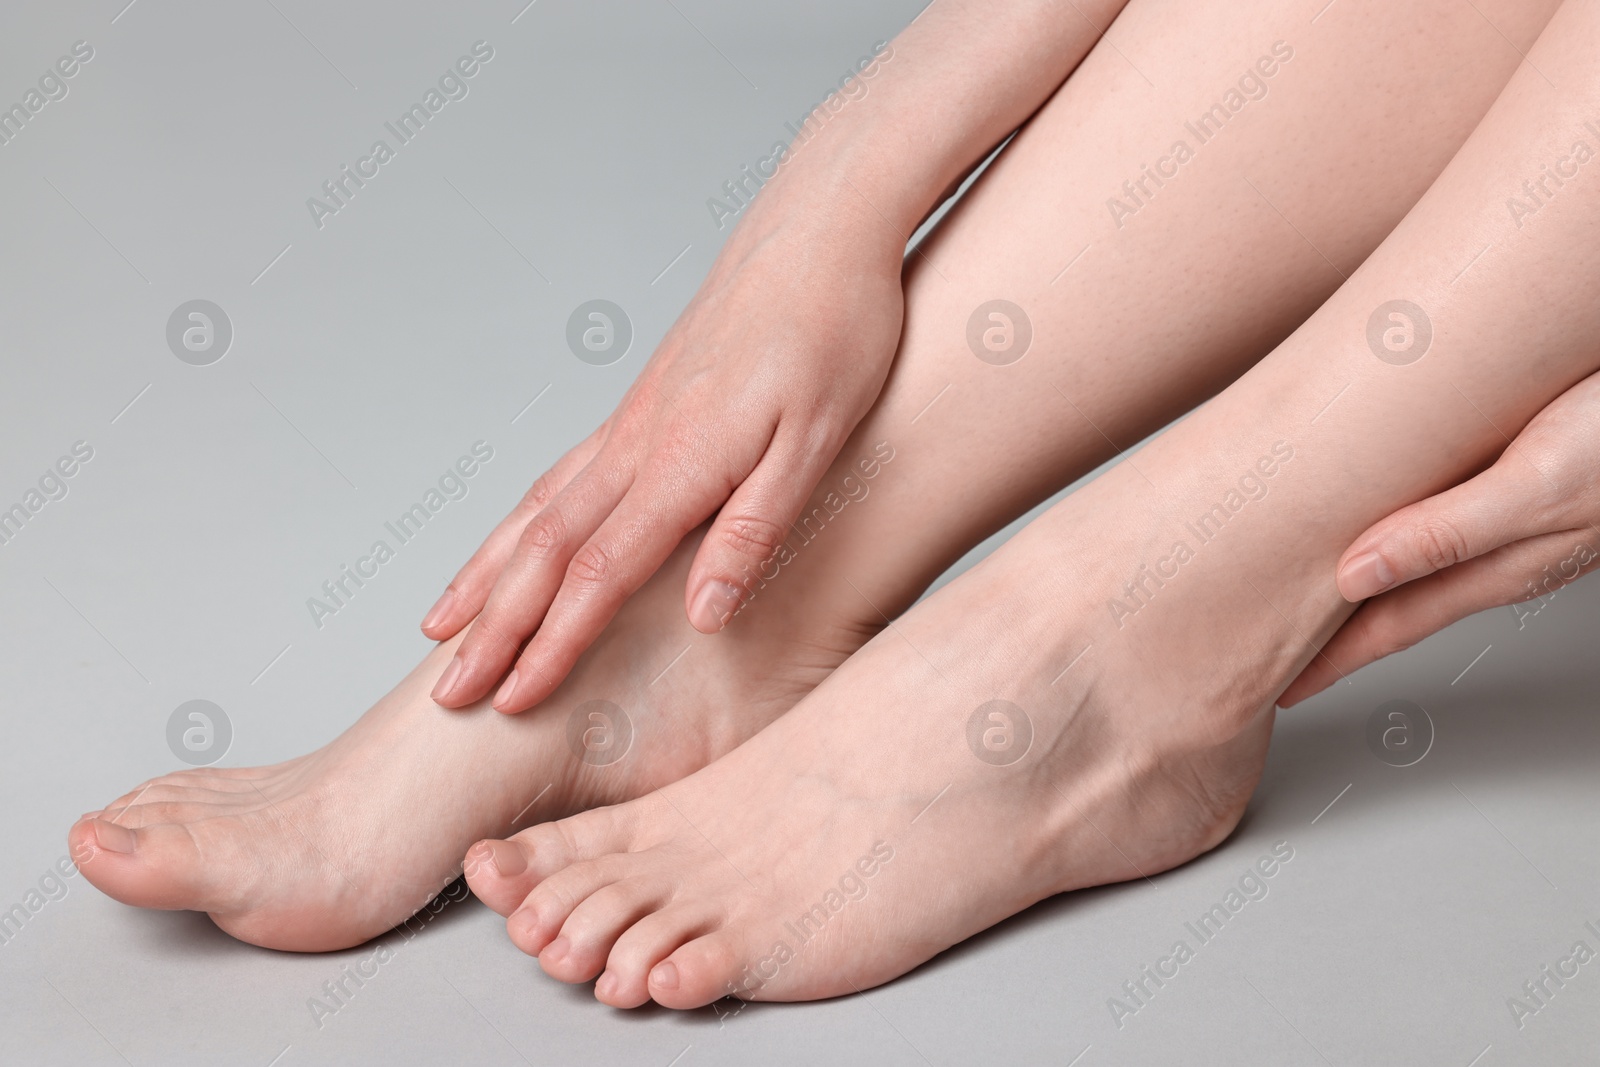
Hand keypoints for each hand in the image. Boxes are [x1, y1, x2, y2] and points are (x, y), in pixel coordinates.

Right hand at [425, 194, 905, 712]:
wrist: (821, 227)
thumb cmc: (835, 329)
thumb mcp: (817, 441)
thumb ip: (754, 529)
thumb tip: (704, 615)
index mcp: (679, 463)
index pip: (599, 574)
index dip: (554, 643)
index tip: (513, 699)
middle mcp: (638, 443)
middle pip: (544, 550)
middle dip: (494, 628)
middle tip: (448, 691)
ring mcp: (634, 420)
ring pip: (538, 508)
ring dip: (487, 573)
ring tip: (443, 625)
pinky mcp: (645, 402)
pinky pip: (562, 473)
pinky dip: (521, 519)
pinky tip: (514, 537)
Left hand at [1280, 370, 1599, 706]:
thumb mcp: (1538, 482)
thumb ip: (1448, 532)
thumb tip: (1352, 579)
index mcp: (1497, 565)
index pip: (1390, 625)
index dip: (1331, 659)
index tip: (1279, 689)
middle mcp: (1504, 554)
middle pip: (1399, 606)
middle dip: (1337, 639)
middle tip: (1276, 661)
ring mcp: (1521, 524)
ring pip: (1423, 569)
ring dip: (1366, 595)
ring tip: (1311, 608)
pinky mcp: (1530, 482)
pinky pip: (1448, 527)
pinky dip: (1402, 544)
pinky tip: (1384, 536)